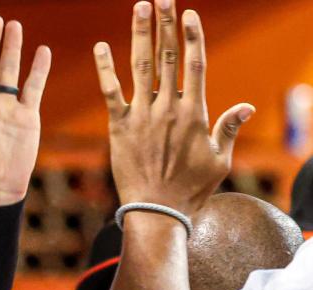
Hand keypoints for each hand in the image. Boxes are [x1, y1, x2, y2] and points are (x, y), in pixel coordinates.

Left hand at [94, 0, 253, 213]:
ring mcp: (141, 116)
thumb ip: (228, 129)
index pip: (194, 64)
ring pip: (140, 66)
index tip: (188, 14)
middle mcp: (167, 108)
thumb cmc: (191, 190)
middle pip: (167, 56)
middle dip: (165, 24)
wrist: (157, 212)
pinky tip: (100, 46)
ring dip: (140, 34)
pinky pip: (110, 92)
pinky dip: (104, 68)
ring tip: (140, 6)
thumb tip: (247, 106)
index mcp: (194, 112)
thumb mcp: (219, 161)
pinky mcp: (118, 127)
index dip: (191, 36)